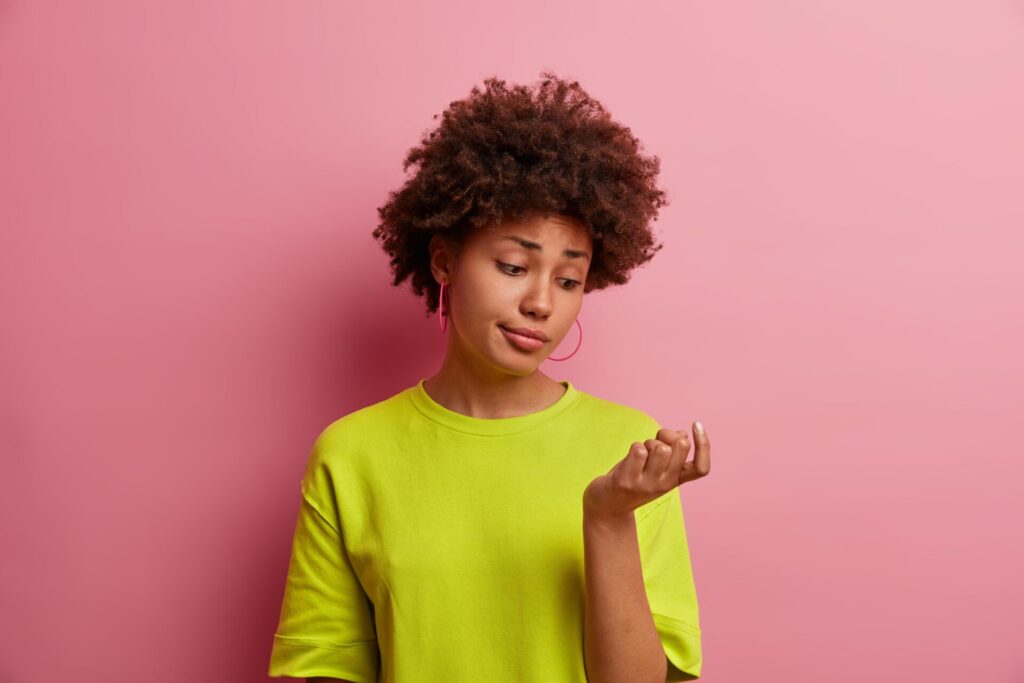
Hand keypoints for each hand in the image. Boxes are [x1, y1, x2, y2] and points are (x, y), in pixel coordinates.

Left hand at [583, 422, 709, 519]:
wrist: (607, 507)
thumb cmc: (633, 479)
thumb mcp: (657, 469)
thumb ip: (671, 454)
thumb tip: (683, 434)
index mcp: (676, 480)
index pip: (702, 468)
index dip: (704, 444)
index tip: (696, 424)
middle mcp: (665, 484)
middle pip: (681, 446)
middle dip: (668, 434)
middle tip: (655, 440)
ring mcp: (647, 484)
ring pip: (660, 448)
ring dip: (649, 442)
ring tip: (641, 452)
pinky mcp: (627, 481)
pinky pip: (638, 450)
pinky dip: (634, 447)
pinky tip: (629, 458)